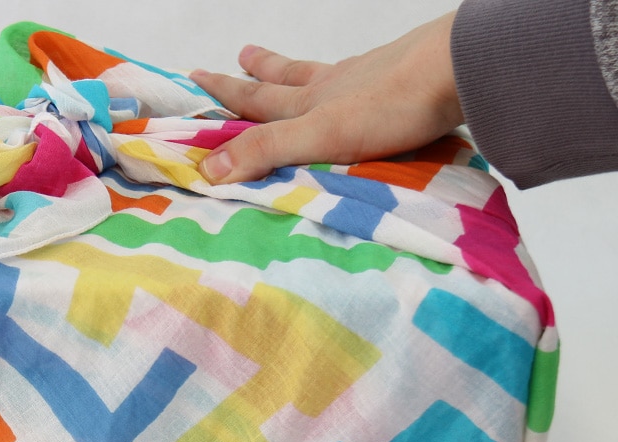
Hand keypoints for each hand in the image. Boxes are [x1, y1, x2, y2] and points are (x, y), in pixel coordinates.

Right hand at [190, 12, 463, 182]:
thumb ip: (266, 151)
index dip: (226, 91)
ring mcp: (372, 80)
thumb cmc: (392, 103)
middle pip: (289, 77)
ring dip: (304, 72)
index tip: (197, 77)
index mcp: (312, 101)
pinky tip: (363, 80)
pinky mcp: (406, 83)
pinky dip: (353, 78)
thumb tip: (206, 169)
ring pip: (328, 74)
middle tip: (242, 55)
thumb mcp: (318, 136)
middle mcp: (337, 85)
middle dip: (260, 72)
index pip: (258, 98)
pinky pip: (367, 79)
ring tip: (291, 66)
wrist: (461, 71)